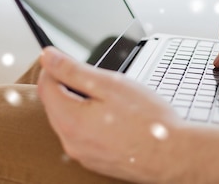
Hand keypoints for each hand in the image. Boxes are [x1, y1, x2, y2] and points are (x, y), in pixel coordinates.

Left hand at [37, 47, 181, 182]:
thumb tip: (48, 57)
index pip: (45, 87)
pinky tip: (115, 117)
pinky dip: (91, 122)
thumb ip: (73, 70)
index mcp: (70, 120)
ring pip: (69, 121)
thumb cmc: (147, 120)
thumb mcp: (110, 84)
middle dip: (68, 86)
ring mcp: (83, 155)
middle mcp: (70, 142)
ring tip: (110, 97)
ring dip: (80, 104)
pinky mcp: (95, 161)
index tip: (65, 57)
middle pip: (55, 105)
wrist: (172, 155)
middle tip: (96, 76)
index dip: (53, 67)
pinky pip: (83, 136)